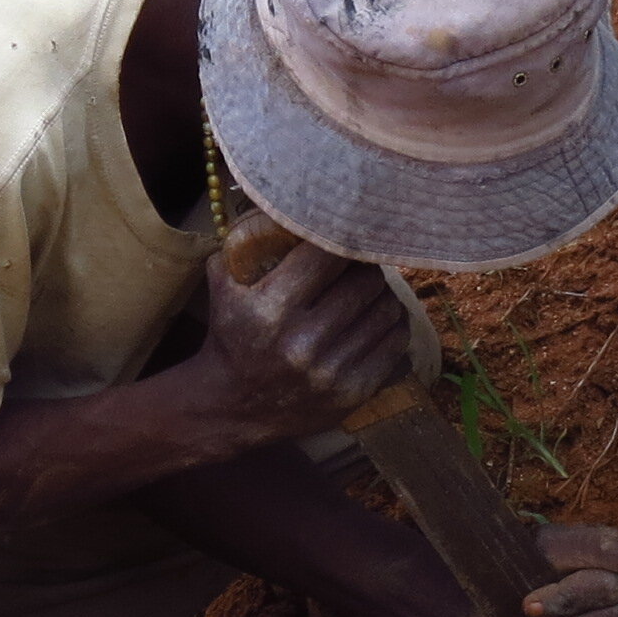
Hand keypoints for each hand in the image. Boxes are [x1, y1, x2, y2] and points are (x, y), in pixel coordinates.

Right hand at [192, 231, 409, 443]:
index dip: (344, 238)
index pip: (328, 256)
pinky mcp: (353, 393)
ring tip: (375, 286)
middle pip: (365, 282)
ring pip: (386, 311)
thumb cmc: (230, 339)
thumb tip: (277, 206)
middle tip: (365, 260)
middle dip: (368, 266)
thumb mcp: (222, 290)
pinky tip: (384, 316)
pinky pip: (394, 344)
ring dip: (385, 293)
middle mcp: (303, 342)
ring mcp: (332, 372)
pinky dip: (394, 324)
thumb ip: (243, 246)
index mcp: (270, 310)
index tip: (348, 232)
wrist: (231, 410)